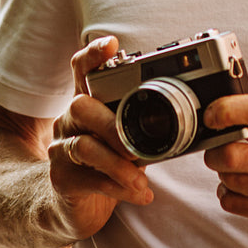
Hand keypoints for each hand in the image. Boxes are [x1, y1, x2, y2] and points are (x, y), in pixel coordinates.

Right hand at [46, 37, 153, 239]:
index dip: (93, 54)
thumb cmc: (108, 160)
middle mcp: (69, 119)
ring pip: (84, 146)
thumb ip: (143, 122)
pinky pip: (90, 179)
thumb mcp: (126, 136)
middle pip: (80, 105)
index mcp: (87, 101)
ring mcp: (61, 148)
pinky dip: (119, 188)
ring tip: (141, 178)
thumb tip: (186, 114)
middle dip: (112, 124)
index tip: (111, 43)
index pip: (82, 69)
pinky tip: (141, 194)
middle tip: (136, 146)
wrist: (75, 203)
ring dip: (119, 165)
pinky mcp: (62, 178)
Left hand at [202, 94, 247, 244]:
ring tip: (233, 170)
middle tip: (218, 149)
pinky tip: (237, 191)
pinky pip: (237, 206)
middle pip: (233, 153)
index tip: (214, 114)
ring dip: (224, 175)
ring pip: (230, 181)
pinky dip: (229, 196)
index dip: (227, 109)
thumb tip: (235, 122)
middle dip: (216, 151)